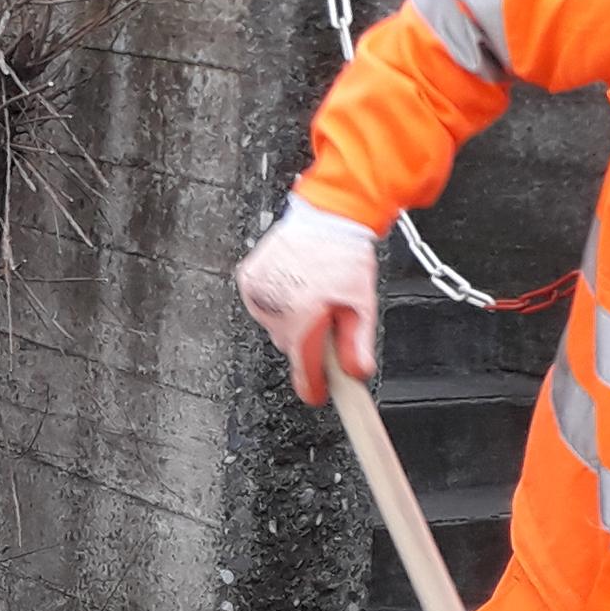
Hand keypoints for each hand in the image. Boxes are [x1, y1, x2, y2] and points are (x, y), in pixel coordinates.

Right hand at [237, 195, 380, 404]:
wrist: (328, 215)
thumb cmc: (344, 253)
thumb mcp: (362, 303)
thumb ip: (357, 344)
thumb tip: (356, 373)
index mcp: (304, 316)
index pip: (304, 367)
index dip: (312, 385)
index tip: (316, 395)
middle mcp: (275, 307)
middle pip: (291, 345)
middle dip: (308, 338)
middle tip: (326, 317)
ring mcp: (258, 294)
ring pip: (275, 326)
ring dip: (292, 319)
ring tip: (310, 293)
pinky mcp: (247, 280)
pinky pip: (262, 305)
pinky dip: (277, 302)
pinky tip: (294, 285)